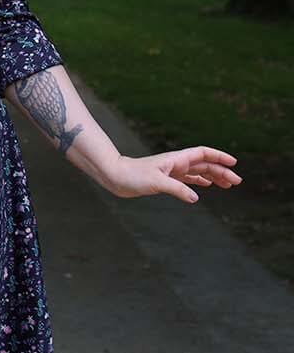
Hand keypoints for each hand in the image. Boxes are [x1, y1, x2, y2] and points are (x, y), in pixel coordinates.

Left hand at [105, 147, 241, 202]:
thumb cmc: (132, 175)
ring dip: (213, 177)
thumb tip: (196, 197)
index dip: (219, 157)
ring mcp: (171, 171)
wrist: (115, 176)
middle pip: (205, 165)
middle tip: (236, 182)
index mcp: (177, 159)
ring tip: (227, 185)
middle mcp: (176, 163)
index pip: (204, 154)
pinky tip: (205, 187)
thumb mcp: (156, 183)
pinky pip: (187, 179)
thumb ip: (177, 189)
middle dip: (221, 171)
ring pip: (198, 172)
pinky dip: (198, 182)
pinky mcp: (165, 180)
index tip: (234, 163)